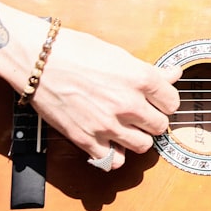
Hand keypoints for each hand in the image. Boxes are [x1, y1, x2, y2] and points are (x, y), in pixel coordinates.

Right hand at [26, 29, 181, 169]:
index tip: (157, 99)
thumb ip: (149, 70)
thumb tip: (173, 74)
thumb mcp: (118, 54)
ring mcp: (108, 124)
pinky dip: (115, 153)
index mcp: (140, 78)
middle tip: (141, 112)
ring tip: (127, 126)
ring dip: (138, 137)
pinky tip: (109, 140)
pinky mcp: (87, 139)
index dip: (165, 101)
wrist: (38, 61)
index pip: (172, 102)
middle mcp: (128, 103)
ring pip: (143, 146)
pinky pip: (114, 160)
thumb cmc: (75, 50)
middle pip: (160, 126)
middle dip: (152, 119)